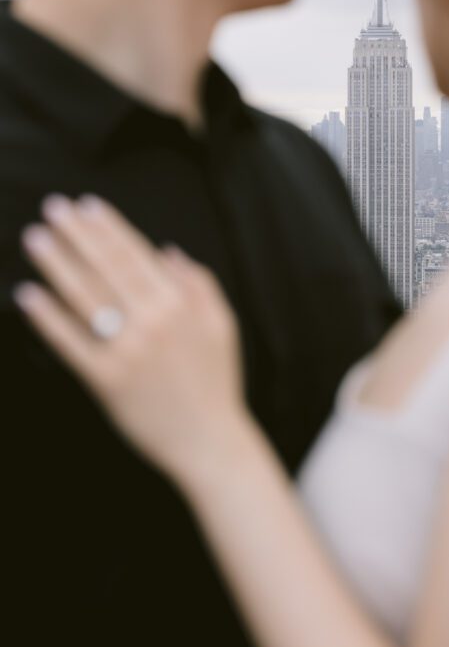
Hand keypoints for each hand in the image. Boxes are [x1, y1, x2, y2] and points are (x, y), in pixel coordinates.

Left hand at [15, 195, 246, 485]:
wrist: (209, 442)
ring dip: (57, 264)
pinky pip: (71, 343)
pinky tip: (29, 295)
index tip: (87, 204)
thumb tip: (167, 250)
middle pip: (107, 268)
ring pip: (85, 298)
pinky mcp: (107, 381)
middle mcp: (153, 322)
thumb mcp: (221, 324)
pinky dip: (48, 318)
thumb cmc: (216, 382)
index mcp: (181, 304)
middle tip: (53, 208)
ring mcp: (128, 351)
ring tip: (35, 239)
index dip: (110, 227)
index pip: (137, 254)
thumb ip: (199, 282)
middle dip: (77, 234)